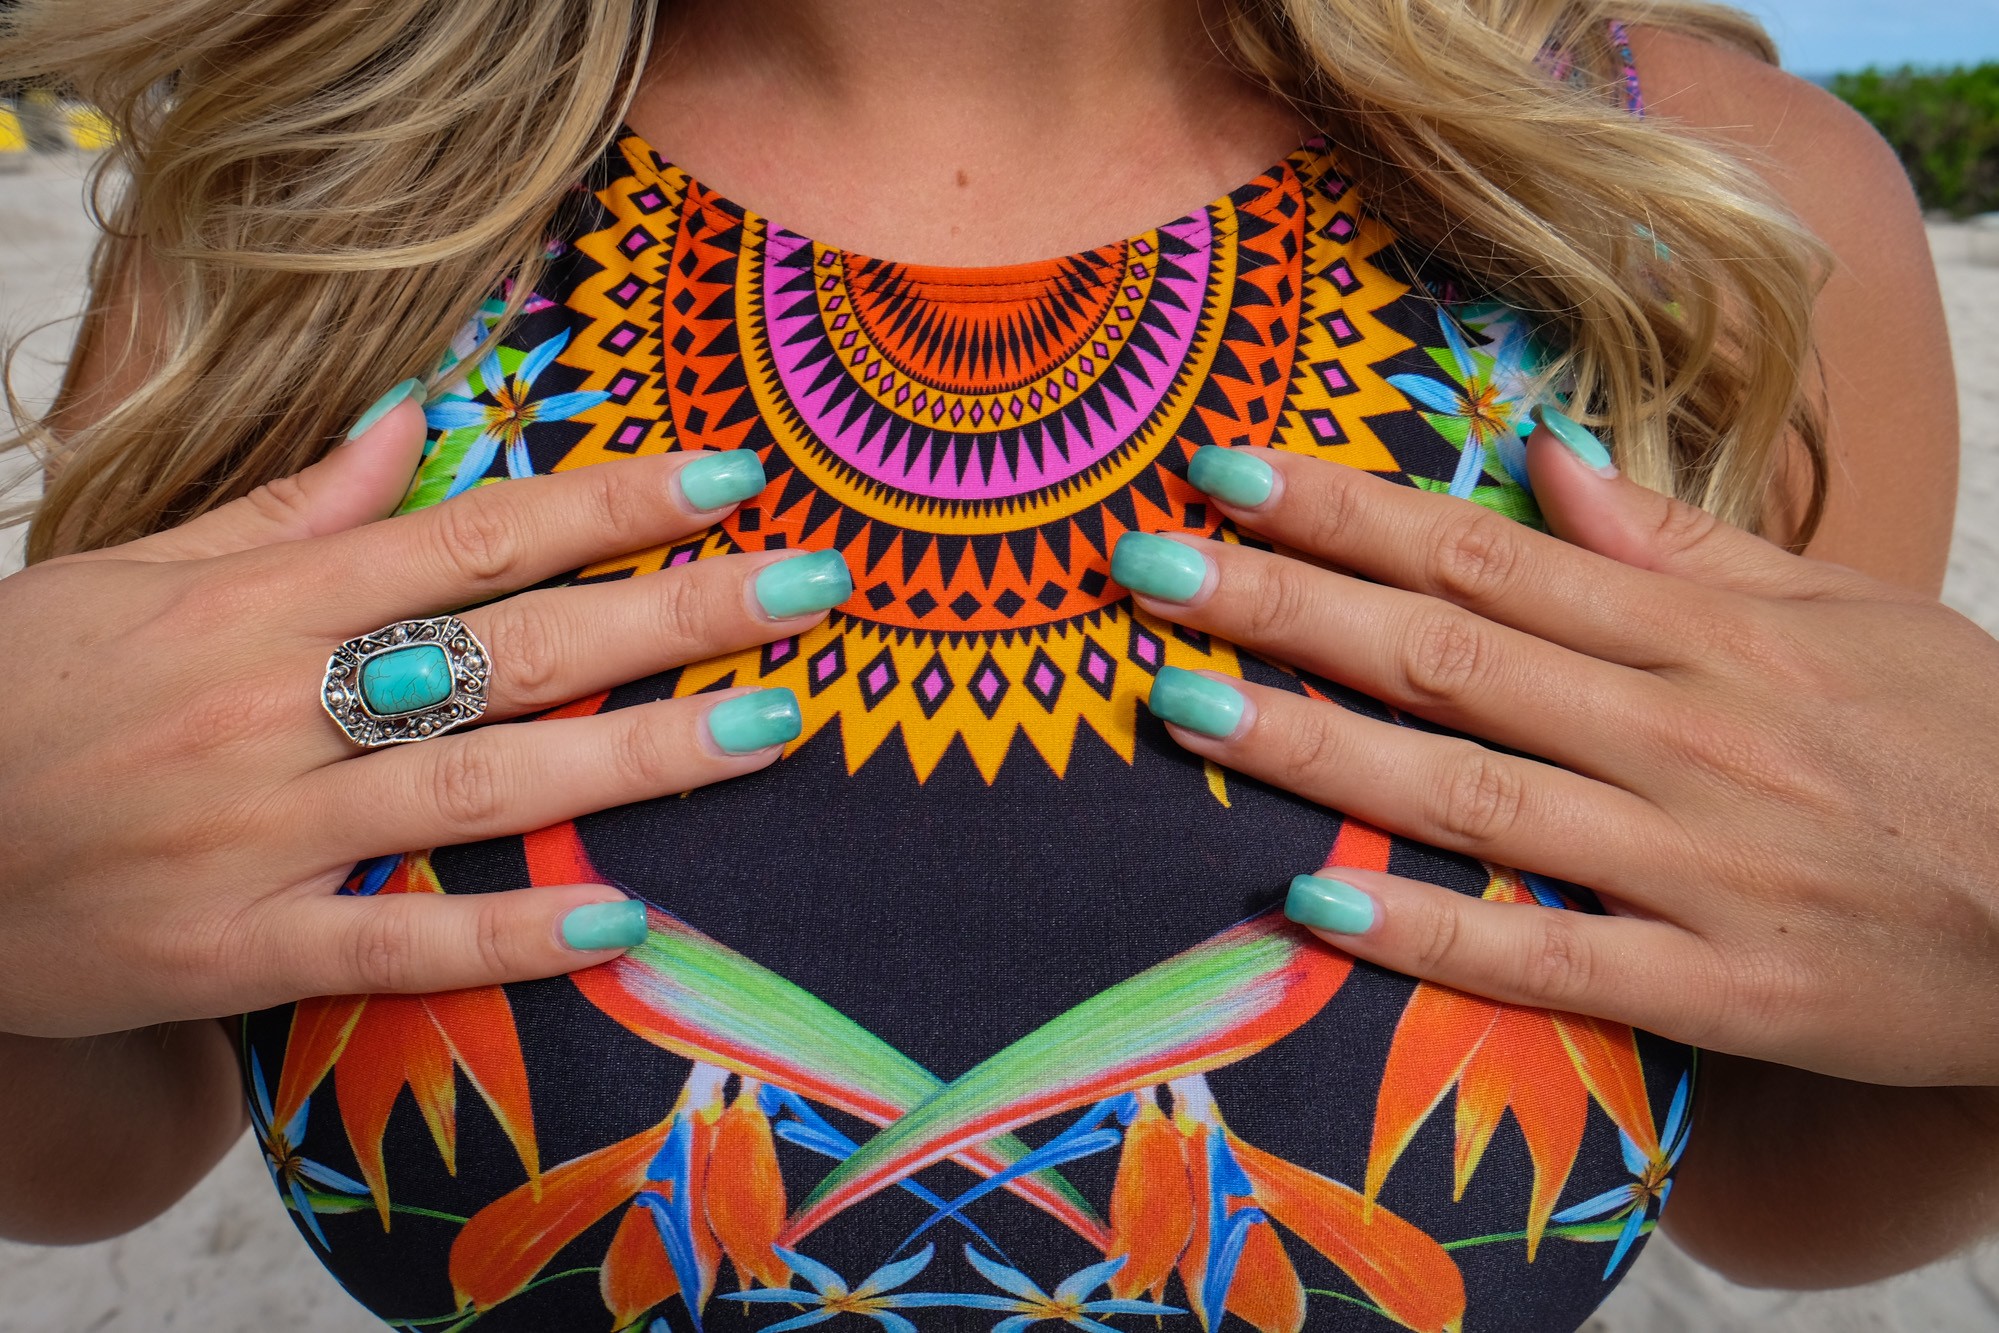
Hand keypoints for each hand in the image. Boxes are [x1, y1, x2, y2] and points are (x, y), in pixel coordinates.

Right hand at [0, 388, 845, 1036]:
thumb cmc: (18, 695)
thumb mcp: (136, 574)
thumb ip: (286, 509)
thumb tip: (411, 424)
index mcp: (258, 601)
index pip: (473, 535)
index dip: (610, 504)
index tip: (728, 479)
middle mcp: (275, 706)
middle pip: (510, 648)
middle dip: (672, 613)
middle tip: (813, 588)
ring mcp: (259, 833)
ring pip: (480, 786)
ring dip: (637, 756)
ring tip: (772, 724)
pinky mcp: (232, 950)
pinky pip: (389, 946)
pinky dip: (505, 939)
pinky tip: (624, 923)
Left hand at [1112, 431, 1998, 1085]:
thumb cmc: (1962, 740)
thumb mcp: (1839, 610)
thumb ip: (1679, 544)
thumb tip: (1536, 461)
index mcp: (1703, 633)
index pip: (1484, 558)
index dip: (1347, 513)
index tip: (1229, 471)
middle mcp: (1681, 732)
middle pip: (1446, 656)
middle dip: (1286, 606)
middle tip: (1147, 570)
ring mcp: (1694, 862)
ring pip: (1469, 792)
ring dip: (1315, 749)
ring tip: (1182, 707)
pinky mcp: (1719, 986)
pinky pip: (1547, 961)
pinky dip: (1429, 934)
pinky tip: (1312, 910)